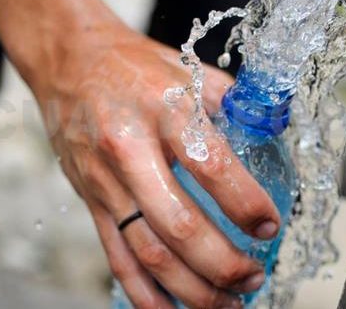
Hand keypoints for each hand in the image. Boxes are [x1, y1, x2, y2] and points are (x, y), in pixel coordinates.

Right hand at [33, 24, 280, 308]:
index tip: (269, 226)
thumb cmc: (135, 66)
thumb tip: (276, 129)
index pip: (211, 165)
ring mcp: (106, 181)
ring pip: (148, 252)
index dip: (246, 204)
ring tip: (227, 302)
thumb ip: (234, 102)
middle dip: (223, 263)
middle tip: (253, 276)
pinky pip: (117, 258)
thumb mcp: (189, 71)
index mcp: (165, 110)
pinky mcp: (90, 202)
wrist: (69, 61)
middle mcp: (131, 150)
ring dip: (192, 288)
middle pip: (179, 224)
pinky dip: (147, 294)